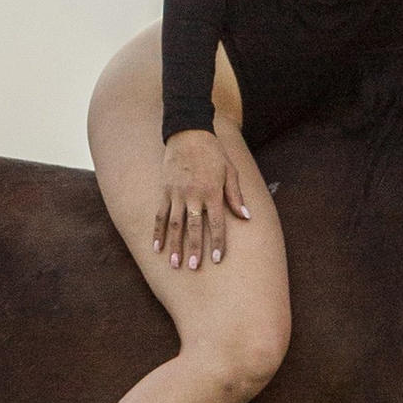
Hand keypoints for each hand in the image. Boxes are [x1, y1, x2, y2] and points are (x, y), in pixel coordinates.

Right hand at [156, 130, 253, 270]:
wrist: (189, 133)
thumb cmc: (213, 153)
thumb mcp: (230, 171)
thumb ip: (236, 195)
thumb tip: (246, 217)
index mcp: (212, 191)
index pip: (217, 222)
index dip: (218, 242)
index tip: (217, 259)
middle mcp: (193, 194)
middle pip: (193, 227)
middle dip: (194, 248)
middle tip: (193, 268)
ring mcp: (176, 193)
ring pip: (174, 224)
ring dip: (174, 245)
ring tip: (174, 264)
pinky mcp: (164, 190)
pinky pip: (159, 214)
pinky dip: (157, 232)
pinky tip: (156, 247)